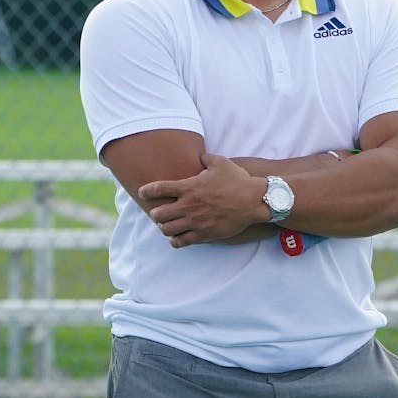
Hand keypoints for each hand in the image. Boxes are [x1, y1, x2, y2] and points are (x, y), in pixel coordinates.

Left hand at [137, 153, 267, 247]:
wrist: (254, 201)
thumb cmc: (237, 180)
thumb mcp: (221, 162)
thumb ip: (205, 158)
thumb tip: (199, 155)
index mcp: (189, 187)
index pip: (158, 189)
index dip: (146, 191)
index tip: (143, 192)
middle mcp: (188, 205)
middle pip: (157, 214)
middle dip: (156, 213)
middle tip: (160, 211)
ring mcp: (195, 221)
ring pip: (166, 230)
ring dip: (164, 227)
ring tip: (169, 224)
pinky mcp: (203, 234)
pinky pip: (180, 242)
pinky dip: (175, 240)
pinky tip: (178, 236)